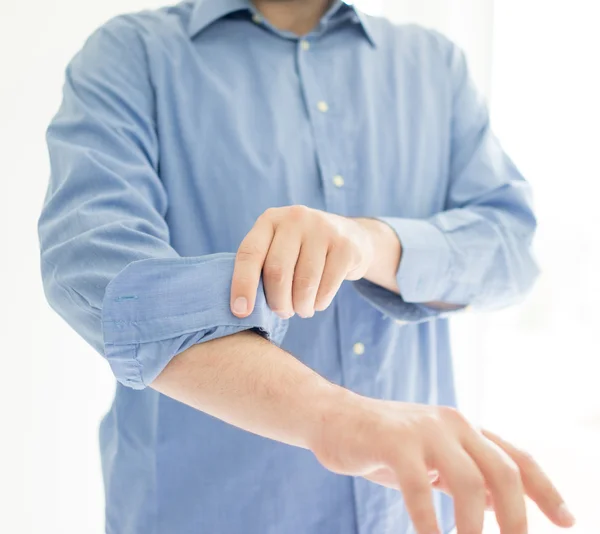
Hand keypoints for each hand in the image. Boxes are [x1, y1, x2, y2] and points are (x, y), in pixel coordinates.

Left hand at [230, 205, 373, 318]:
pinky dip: (319, 303)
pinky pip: (327, 287)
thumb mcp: (278, 247)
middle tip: (283, 313)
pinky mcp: (346, 246)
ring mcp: (323, 229)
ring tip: (302, 310)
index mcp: (270, 219)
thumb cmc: (302, 251)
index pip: (249, 253)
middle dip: (278, 302)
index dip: (242, 284)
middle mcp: (295, 218)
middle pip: (277, 272)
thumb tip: (243, 308)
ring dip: (301, 306)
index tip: (241, 312)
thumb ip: (260, 267)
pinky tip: (318, 302)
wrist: (351, 236)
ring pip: (304, 283)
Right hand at [309, 391, 574, 533]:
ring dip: (476, 530)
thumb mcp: (431, 461)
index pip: (516, 458)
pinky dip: (430, 525)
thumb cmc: (385, 446)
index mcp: (465, 428)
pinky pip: (418, 489)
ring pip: (470, 483)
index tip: (567, 521)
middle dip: (517, 519)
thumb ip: (463, 478)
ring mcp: (424, 430)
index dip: (546, 490)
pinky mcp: (393, 441)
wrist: (333, 417)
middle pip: (503, 472)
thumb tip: (501, 513)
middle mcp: (452, 423)